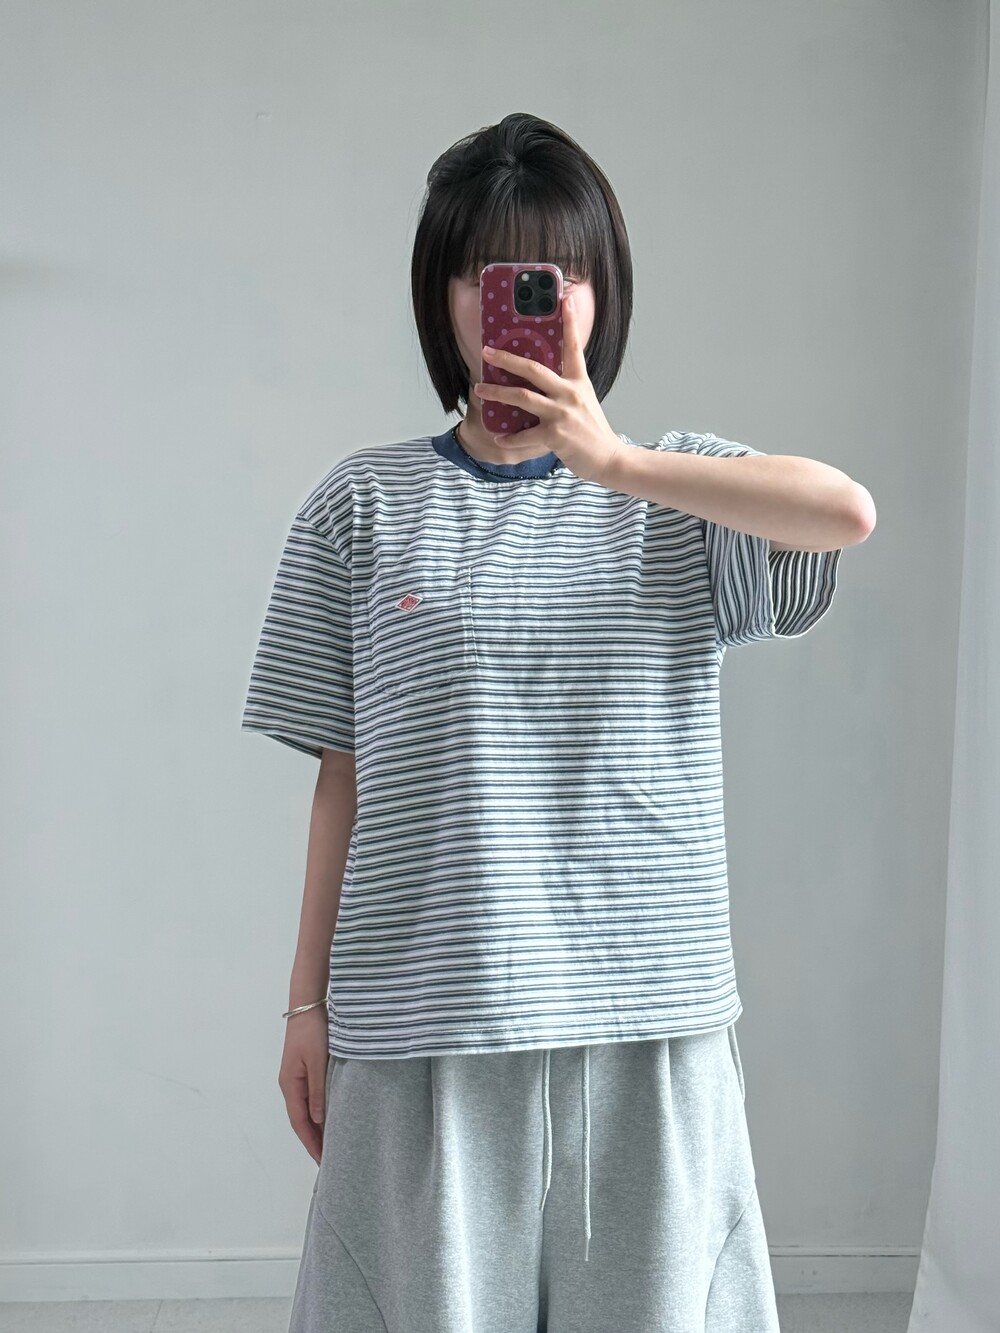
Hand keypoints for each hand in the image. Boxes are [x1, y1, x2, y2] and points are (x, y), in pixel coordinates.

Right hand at [278, 1007, 328, 1164]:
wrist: (307, 1005)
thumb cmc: (312, 1032)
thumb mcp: (318, 1062)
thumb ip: (318, 1092)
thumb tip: (318, 1121)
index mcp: (290, 1085)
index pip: (300, 1123)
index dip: (311, 1143)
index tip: (322, 1161)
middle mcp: (289, 1084)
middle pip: (301, 1119)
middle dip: (313, 1140)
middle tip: (328, 1159)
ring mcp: (295, 1077)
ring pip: (305, 1109)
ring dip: (316, 1127)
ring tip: (330, 1144)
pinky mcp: (303, 1069)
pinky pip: (309, 1098)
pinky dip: (318, 1112)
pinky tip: (328, 1116)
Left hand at [472, 293, 624, 487]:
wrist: (609, 459)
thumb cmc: (593, 432)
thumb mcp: (584, 402)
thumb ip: (565, 390)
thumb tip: (539, 383)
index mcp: (579, 382)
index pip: (574, 347)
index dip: (570, 323)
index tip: (564, 300)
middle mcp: (570, 394)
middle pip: (534, 369)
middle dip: (507, 358)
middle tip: (486, 351)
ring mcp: (562, 414)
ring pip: (522, 397)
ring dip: (497, 393)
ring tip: (480, 390)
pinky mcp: (555, 436)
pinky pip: (524, 435)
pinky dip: (509, 438)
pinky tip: (499, 438)